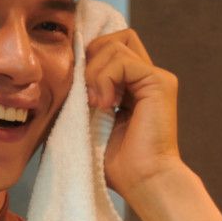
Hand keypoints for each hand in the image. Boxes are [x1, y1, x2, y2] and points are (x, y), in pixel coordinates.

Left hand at [85, 28, 184, 196]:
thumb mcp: (89, 120)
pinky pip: (123, 59)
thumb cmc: (116, 163)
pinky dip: (105, 78)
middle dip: (89, 60)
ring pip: (114, 45)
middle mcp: (146, 76)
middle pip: (111, 39)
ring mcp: (156, 77)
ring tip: (96, 104)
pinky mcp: (160, 82)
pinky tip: (105, 105)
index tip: (76, 88)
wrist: (142, 181)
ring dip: (94, 72)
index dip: (87, 59)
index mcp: (131, 85)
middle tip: (86, 95)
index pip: (107, 47)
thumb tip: (61, 69)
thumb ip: (83, 92)